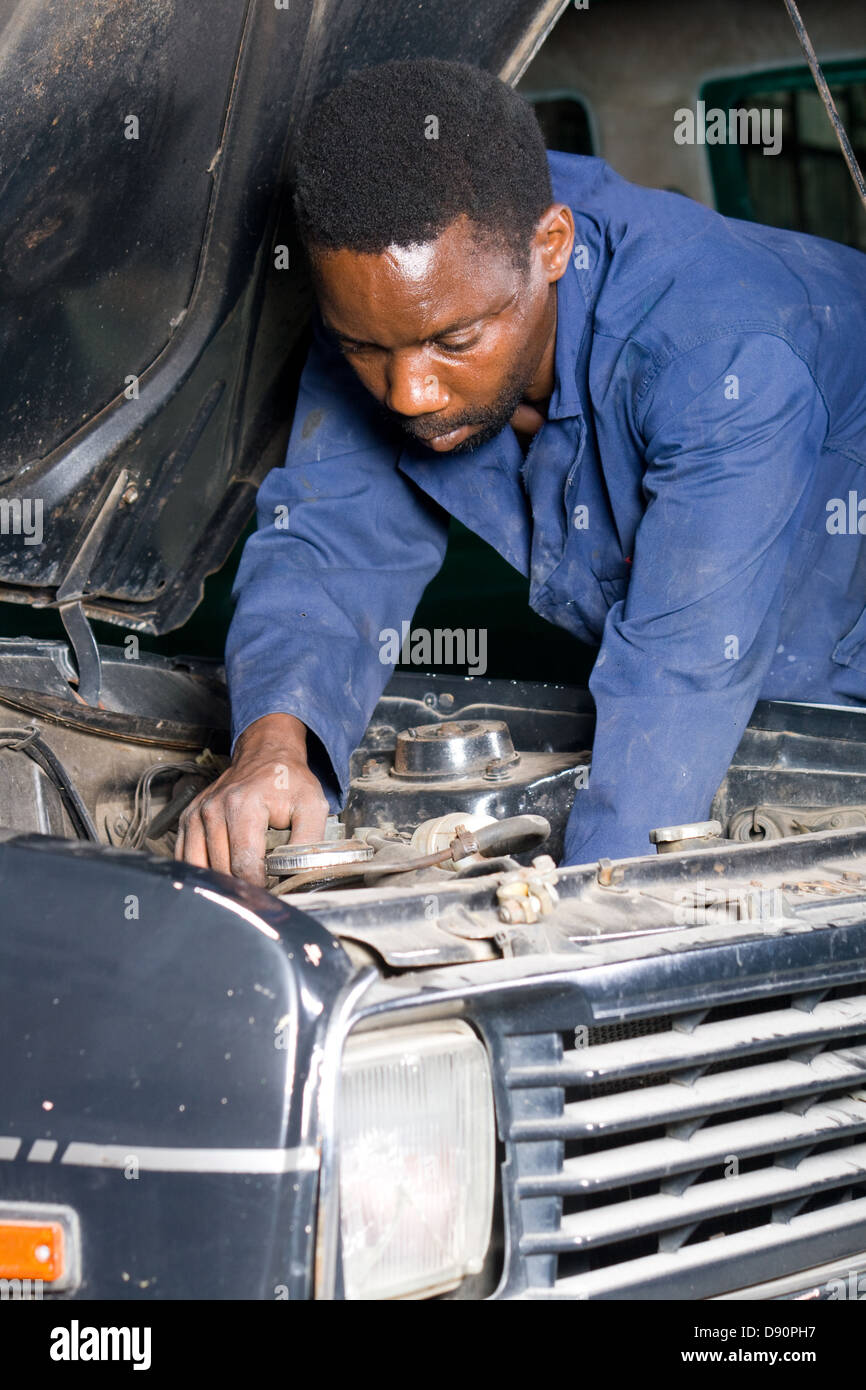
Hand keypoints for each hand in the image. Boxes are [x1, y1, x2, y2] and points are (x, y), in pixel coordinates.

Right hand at [174, 713, 328, 885]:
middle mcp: (214, 810)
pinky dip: (202, 870)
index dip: (260, 885)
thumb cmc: (288, 782)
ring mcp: (197, 814)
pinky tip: (221, 869)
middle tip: (262, 883)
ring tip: (244, 877)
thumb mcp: (313, 806)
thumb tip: (299, 876)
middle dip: (243, 884)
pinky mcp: (188, 819)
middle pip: (222, 869)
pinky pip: (185, 857)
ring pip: (202, 867)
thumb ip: (308, 842)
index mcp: (243, 807)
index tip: (273, 888)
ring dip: (223, 879)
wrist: (265, 756)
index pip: (243, 865)